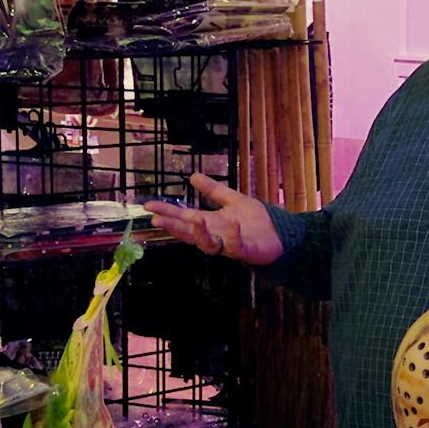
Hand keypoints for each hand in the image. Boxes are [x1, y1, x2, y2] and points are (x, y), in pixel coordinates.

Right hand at [144, 173, 284, 265]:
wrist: (280, 232)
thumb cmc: (255, 220)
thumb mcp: (232, 200)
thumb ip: (213, 190)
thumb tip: (193, 176)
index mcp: (211, 223)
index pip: (184, 218)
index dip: (167, 213)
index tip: (149, 207)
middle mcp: (216, 235)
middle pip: (189, 234)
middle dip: (174, 227)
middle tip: (158, 219)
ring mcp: (229, 245)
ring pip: (209, 245)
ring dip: (200, 233)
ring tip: (193, 219)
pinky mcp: (246, 251)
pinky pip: (236, 246)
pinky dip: (233, 236)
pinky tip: (232, 224)